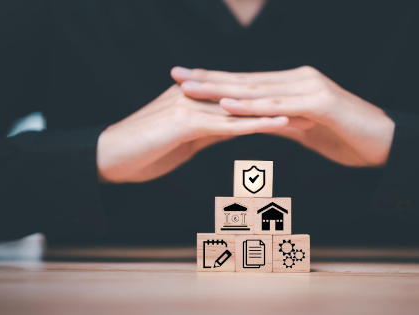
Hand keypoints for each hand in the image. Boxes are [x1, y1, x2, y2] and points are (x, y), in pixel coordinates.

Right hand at [97, 85, 288, 182]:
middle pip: (245, 100)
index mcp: (195, 99)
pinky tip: (277, 125)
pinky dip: (253, 124)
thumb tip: (234, 129)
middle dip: (279, 105)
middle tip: (313, 109)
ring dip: (275, 112)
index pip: (239, 100)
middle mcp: (194, 97)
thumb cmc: (142, 151)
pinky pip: (225, 124)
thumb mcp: (183, 140)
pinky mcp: (184, 123)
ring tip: (307, 115)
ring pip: (241, 109)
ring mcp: (190, 107)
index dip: (269, 105)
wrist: (105, 158)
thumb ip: (208, 131)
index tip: (298, 110)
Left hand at [171, 66, 394, 166]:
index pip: (246, 83)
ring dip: (221, 89)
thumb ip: (280, 122)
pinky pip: (280, 106)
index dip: (215, 81)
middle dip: (207, 78)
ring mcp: (309, 88)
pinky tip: (229, 104)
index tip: (186, 81)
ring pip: (257, 90)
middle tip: (175, 75)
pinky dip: (253, 106)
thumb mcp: (305, 129)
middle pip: (245, 80)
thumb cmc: (347, 137)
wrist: (386, 143)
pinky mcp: (320, 102)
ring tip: (190, 88)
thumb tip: (256, 123)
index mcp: (292, 85)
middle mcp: (298, 79)